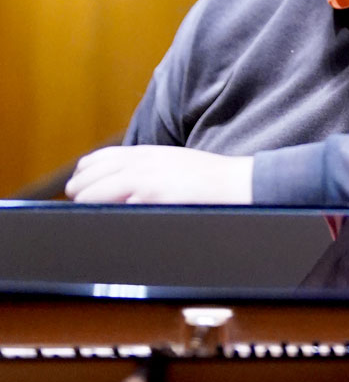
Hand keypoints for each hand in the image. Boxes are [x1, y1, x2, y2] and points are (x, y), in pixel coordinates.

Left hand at [66, 146, 253, 204]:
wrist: (236, 184)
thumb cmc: (207, 178)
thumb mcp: (171, 162)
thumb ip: (146, 169)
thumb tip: (121, 184)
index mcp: (144, 153)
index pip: (95, 161)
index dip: (83, 177)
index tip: (79, 190)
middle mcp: (139, 162)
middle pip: (87, 178)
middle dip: (79, 195)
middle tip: (81, 207)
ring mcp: (144, 179)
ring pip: (93, 194)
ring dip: (86, 208)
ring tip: (88, 220)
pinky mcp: (152, 197)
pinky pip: (115, 210)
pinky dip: (107, 219)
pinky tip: (110, 228)